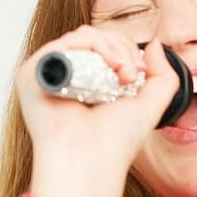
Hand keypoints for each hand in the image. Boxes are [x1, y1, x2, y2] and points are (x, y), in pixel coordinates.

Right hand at [19, 26, 182, 196]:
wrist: (90, 160)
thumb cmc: (115, 142)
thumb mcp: (150, 105)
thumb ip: (163, 75)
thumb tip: (154, 44)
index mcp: (88, 82)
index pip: (106, 47)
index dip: (126, 51)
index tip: (138, 73)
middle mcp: (67, 76)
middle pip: (96, 37)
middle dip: (122, 48)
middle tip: (130, 75)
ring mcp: (49, 73)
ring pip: (82, 36)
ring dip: (110, 48)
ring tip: (122, 75)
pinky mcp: (33, 73)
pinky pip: (63, 43)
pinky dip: (90, 46)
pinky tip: (105, 67)